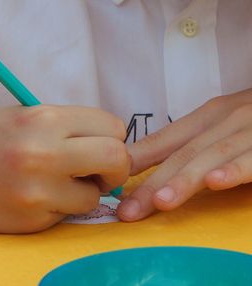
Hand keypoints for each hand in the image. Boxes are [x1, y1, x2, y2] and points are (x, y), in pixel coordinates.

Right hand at [0, 105, 128, 232]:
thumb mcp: (25, 116)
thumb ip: (68, 128)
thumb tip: (109, 146)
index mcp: (44, 118)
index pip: (112, 127)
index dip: (111, 138)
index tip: (98, 147)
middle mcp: (44, 153)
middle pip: (117, 158)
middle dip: (115, 168)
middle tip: (97, 172)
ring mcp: (36, 191)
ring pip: (94, 196)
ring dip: (84, 192)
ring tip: (58, 185)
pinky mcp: (29, 219)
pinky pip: (67, 214)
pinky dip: (60, 207)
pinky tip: (35, 198)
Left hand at [117, 89, 251, 220]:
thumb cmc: (251, 118)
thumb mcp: (217, 124)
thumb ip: (188, 144)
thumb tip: (148, 169)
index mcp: (205, 117)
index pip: (163, 140)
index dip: (135, 161)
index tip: (108, 183)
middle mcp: (223, 120)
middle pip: (182, 153)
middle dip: (153, 183)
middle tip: (128, 211)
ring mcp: (249, 130)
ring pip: (212, 156)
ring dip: (186, 179)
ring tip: (161, 201)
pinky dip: (237, 169)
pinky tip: (218, 182)